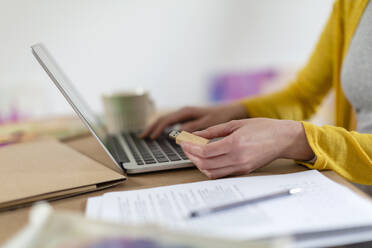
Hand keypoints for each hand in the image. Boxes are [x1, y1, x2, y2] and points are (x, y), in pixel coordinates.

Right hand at [141, 102, 247, 138]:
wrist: (232, 111)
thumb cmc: (221, 117)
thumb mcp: (208, 123)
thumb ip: (194, 127)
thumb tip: (178, 133)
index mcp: (186, 112)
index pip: (166, 120)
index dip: (157, 128)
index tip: (150, 137)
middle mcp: (184, 112)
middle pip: (163, 119)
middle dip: (152, 127)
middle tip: (142, 137)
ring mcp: (186, 115)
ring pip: (166, 120)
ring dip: (156, 127)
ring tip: (147, 135)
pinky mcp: (189, 119)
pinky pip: (172, 123)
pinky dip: (164, 128)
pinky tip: (161, 134)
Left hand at [180, 118, 313, 178]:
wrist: (283, 139)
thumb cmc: (262, 128)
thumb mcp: (236, 123)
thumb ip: (213, 130)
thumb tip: (195, 135)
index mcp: (235, 144)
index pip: (204, 151)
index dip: (190, 147)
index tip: (182, 141)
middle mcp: (237, 159)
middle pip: (205, 163)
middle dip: (191, 155)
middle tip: (186, 146)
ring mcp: (240, 167)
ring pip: (211, 172)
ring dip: (198, 163)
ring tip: (194, 152)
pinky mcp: (243, 171)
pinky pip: (220, 174)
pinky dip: (209, 168)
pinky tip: (206, 158)